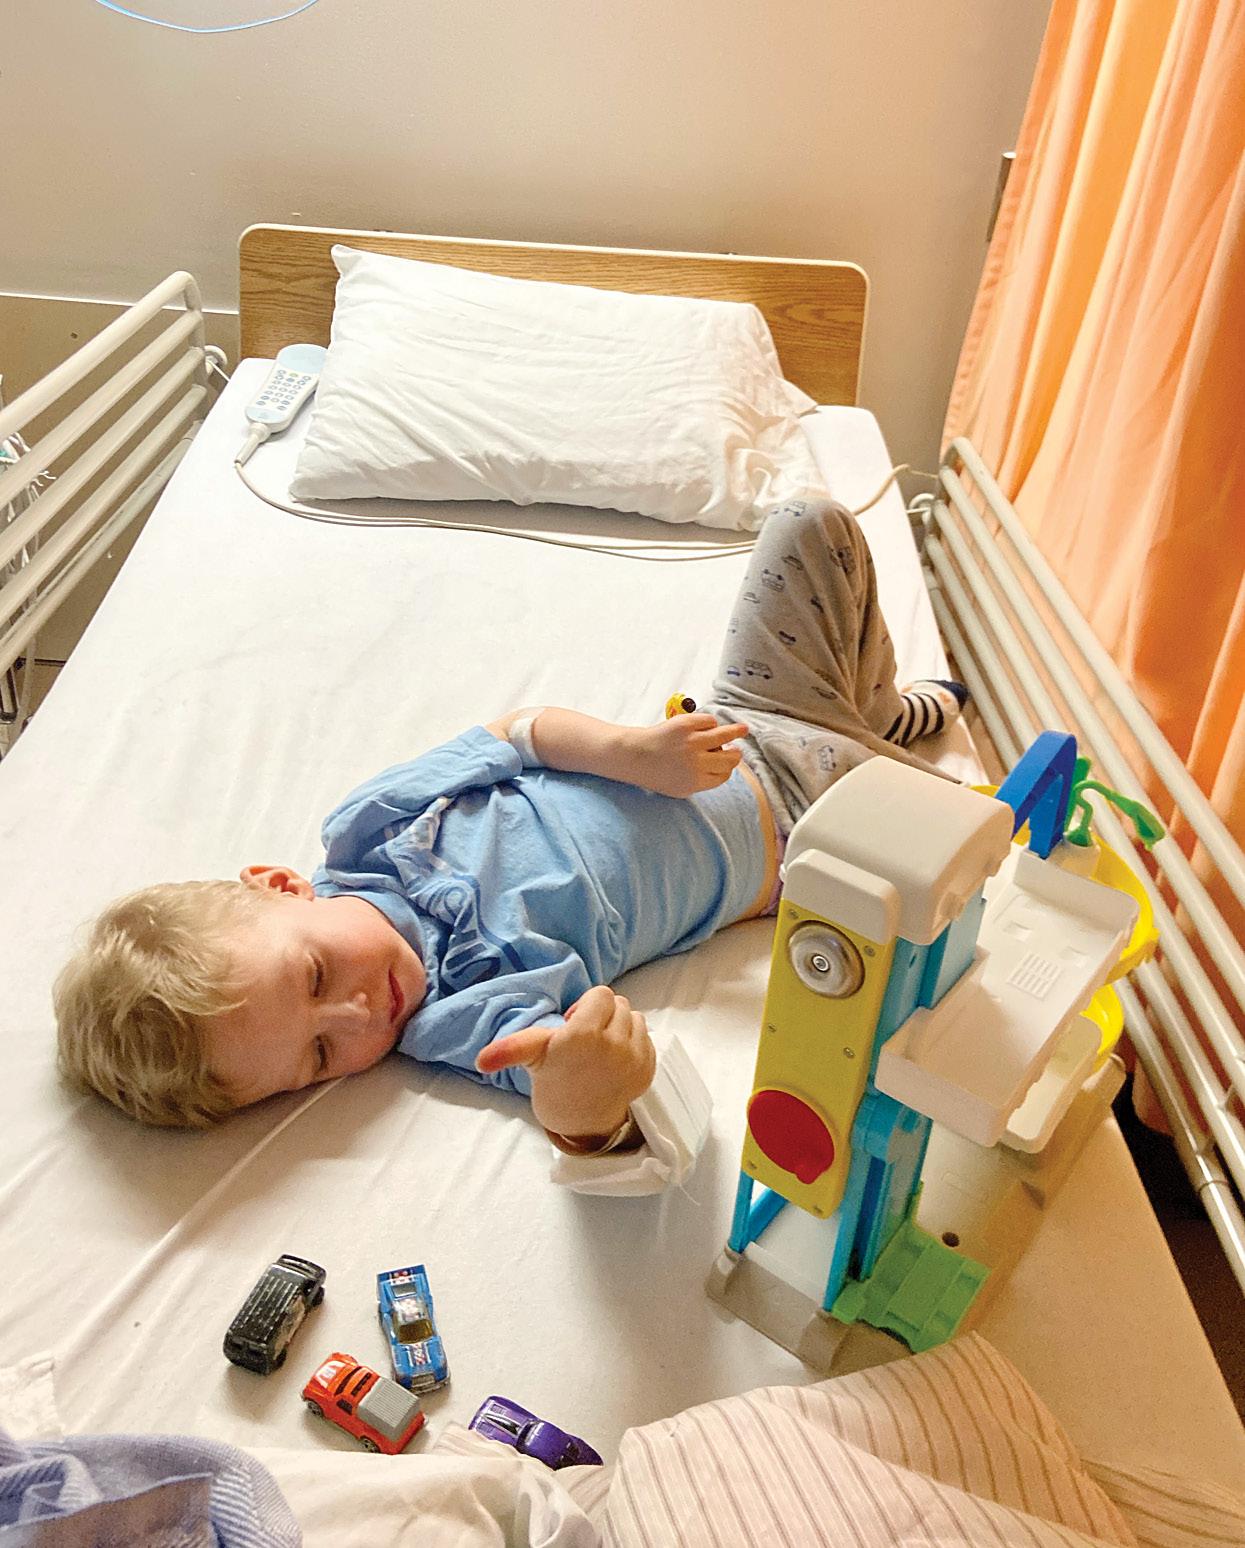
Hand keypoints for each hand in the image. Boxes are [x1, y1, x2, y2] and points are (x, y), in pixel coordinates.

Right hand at [475, 986, 656, 1139]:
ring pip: (634, 1018)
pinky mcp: (647, 1068)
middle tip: (586, 1038)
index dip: (587, 1005)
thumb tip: (481, 1061)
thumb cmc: (554, 1082)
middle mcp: (613, 1044)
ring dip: (619, 1026)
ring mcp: (633, 1058)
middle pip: (618, 1004)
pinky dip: (633, 1042)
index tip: (574, 1025)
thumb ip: (509, 1050)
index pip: (601, 994)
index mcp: (583, 1035)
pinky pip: (647, 1037)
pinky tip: (615, 1058)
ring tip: (601, 1047)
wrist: (580, 1122)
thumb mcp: (532, 1059)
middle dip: (602, 1014)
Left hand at [623, 714, 747, 796]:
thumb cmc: (655, 772)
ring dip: (736, 732)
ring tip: (744, 729)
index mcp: (695, 782)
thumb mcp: (679, 788)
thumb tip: (727, 768)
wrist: (632, 756)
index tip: (729, 763)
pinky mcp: (685, 724)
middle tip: (737, 750)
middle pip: (729, 758)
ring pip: (724, 735)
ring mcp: (691, 742)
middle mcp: (696, 763)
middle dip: (735, 754)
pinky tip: (709, 726)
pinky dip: (710, 723)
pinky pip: (709, 722)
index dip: (728, 769)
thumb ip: (702, 781)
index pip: (724, 775)